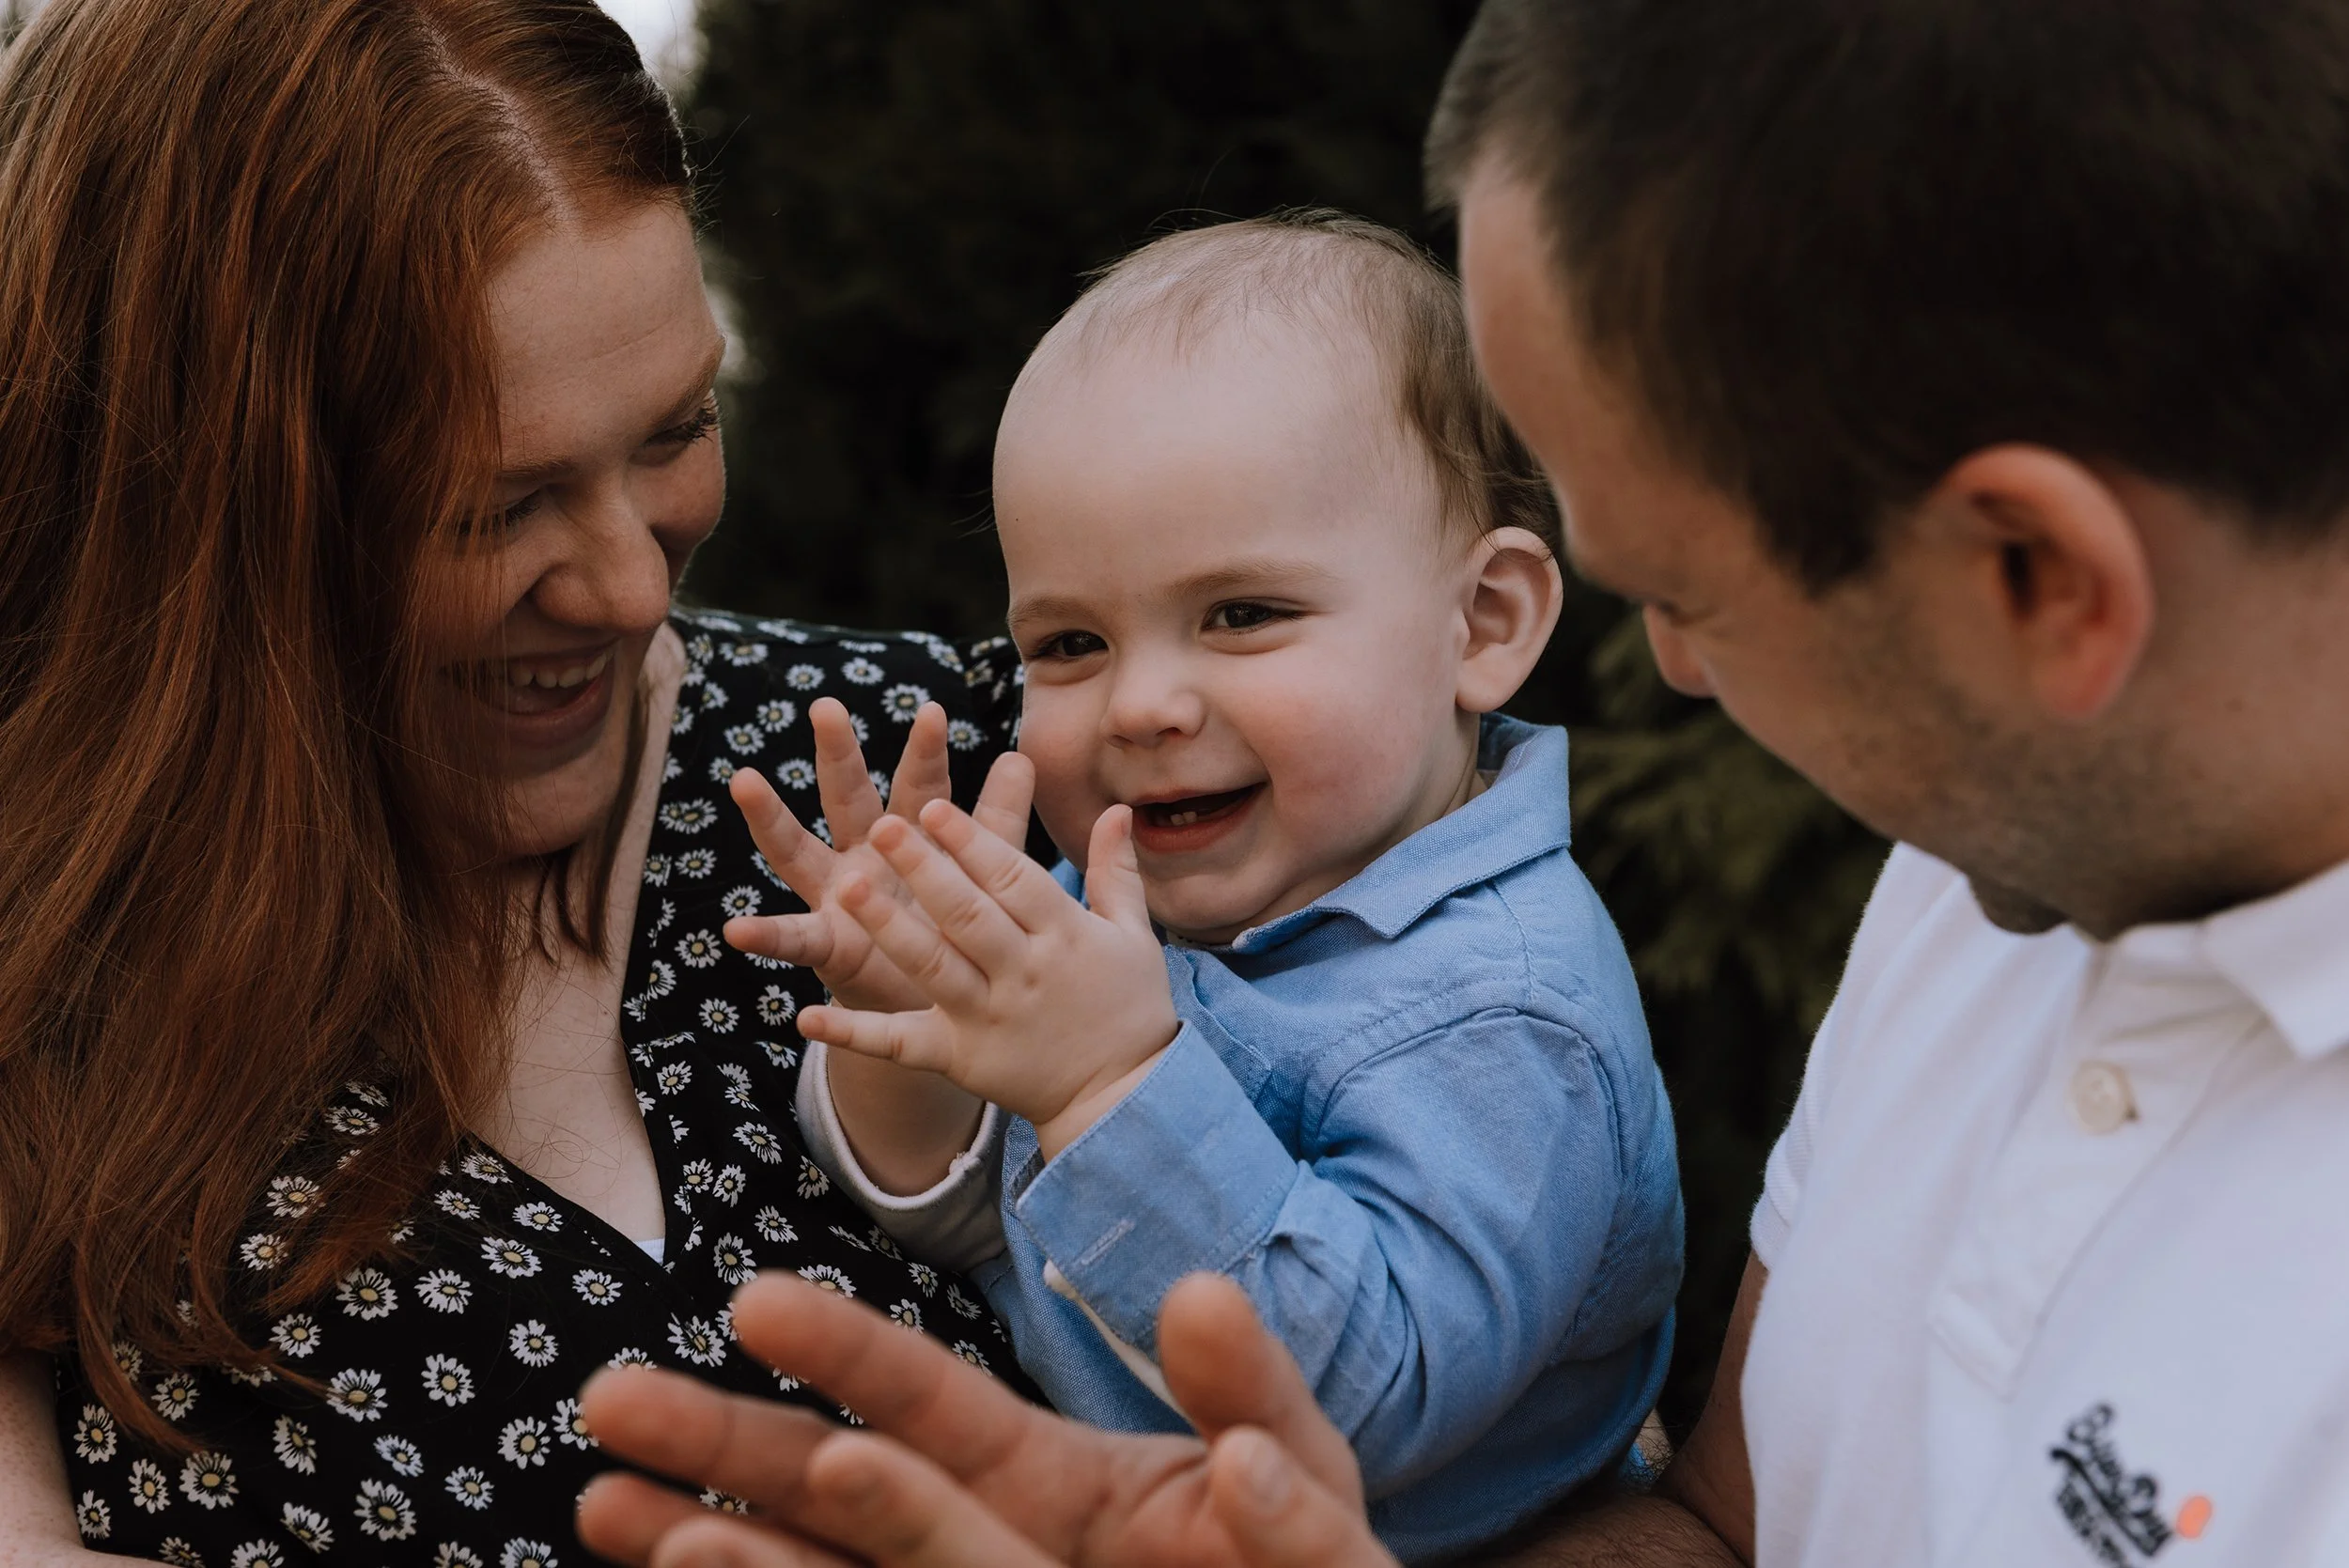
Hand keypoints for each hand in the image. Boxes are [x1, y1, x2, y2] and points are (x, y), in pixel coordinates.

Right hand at [576, 1272, 1392, 1567]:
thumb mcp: (1306, 1480)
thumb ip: (1253, 1397)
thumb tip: (1198, 1291)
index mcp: (1055, 1480)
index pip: (934, 1404)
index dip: (849, 1355)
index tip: (757, 1303)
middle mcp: (986, 1546)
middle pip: (841, 1491)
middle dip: (732, 1448)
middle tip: (610, 1399)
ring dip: (727, 1554)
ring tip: (610, 1512)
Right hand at [724, 698, 1033, 1011]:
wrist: (945, 999)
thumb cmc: (960, 924)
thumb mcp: (986, 872)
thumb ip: (998, 819)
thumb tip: (1020, 755)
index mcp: (909, 832)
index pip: (919, 783)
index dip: (927, 751)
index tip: (934, 711)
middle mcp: (865, 853)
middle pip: (848, 796)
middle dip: (838, 753)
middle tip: (826, 706)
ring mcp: (838, 895)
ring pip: (798, 849)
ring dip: (770, 816)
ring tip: (743, 779)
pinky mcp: (829, 944)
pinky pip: (793, 938)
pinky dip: (765, 935)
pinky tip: (736, 930)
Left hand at [796, 800, 1177, 1150]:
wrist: (1123, 1100)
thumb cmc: (1130, 1007)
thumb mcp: (1132, 935)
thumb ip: (1115, 871)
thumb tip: (1116, 808)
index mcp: (1065, 936)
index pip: (1014, 879)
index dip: (973, 842)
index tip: (934, 807)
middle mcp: (1024, 974)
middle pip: (967, 915)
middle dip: (925, 869)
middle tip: (884, 826)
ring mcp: (987, 1018)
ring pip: (931, 965)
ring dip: (888, 926)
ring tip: (847, 887)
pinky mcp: (959, 1059)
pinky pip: (900, 1046)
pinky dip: (853, 1036)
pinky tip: (806, 1018)